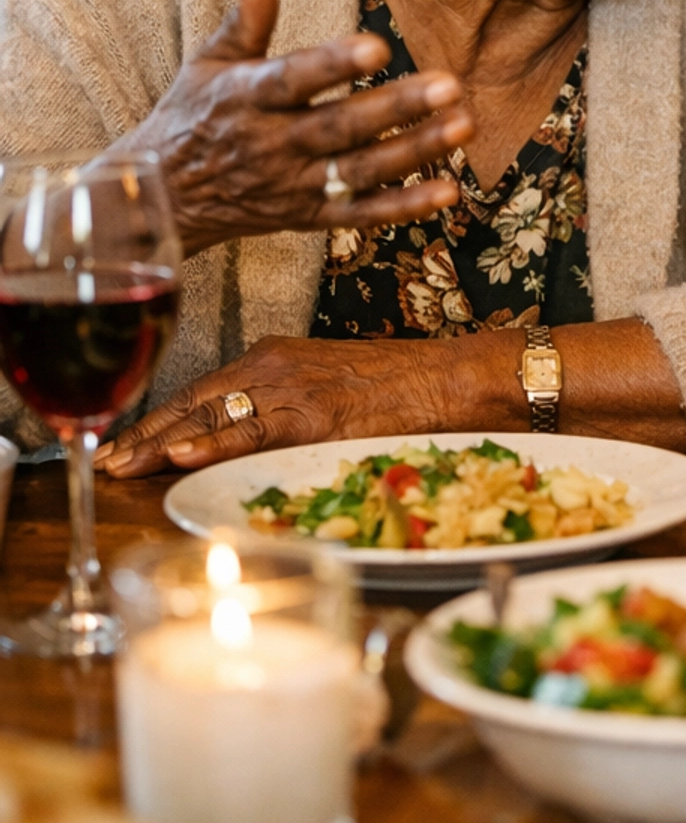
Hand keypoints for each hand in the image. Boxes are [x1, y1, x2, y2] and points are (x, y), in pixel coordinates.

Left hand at [99, 332, 507, 476]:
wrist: (448, 380)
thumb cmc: (398, 390)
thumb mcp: (325, 390)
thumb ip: (280, 411)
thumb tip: (243, 449)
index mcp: (271, 356)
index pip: (197, 391)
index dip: (154, 421)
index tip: (120, 444)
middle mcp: (271, 364)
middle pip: (190, 401)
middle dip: (142, 434)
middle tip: (101, 459)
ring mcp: (291, 387)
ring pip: (210, 415)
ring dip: (159, 444)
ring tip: (120, 466)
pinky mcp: (314, 413)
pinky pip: (252, 430)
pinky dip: (212, 442)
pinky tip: (180, 456)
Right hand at [121, 0, 473, 255]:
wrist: (165, 201)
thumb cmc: (192, 118)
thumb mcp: (207, 66)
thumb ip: (242, 24)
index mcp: (245, 100)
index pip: (294, 80)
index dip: (335, 65)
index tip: (380, 46)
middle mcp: (271, 146)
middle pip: (341, 127)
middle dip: (398, 107)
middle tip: (451, 84)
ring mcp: (292, 187)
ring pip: (361, 170)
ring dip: (416, 150)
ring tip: (464, 124)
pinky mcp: (307, 218)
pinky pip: (361, 214)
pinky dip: (405, 206)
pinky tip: (448, 190)